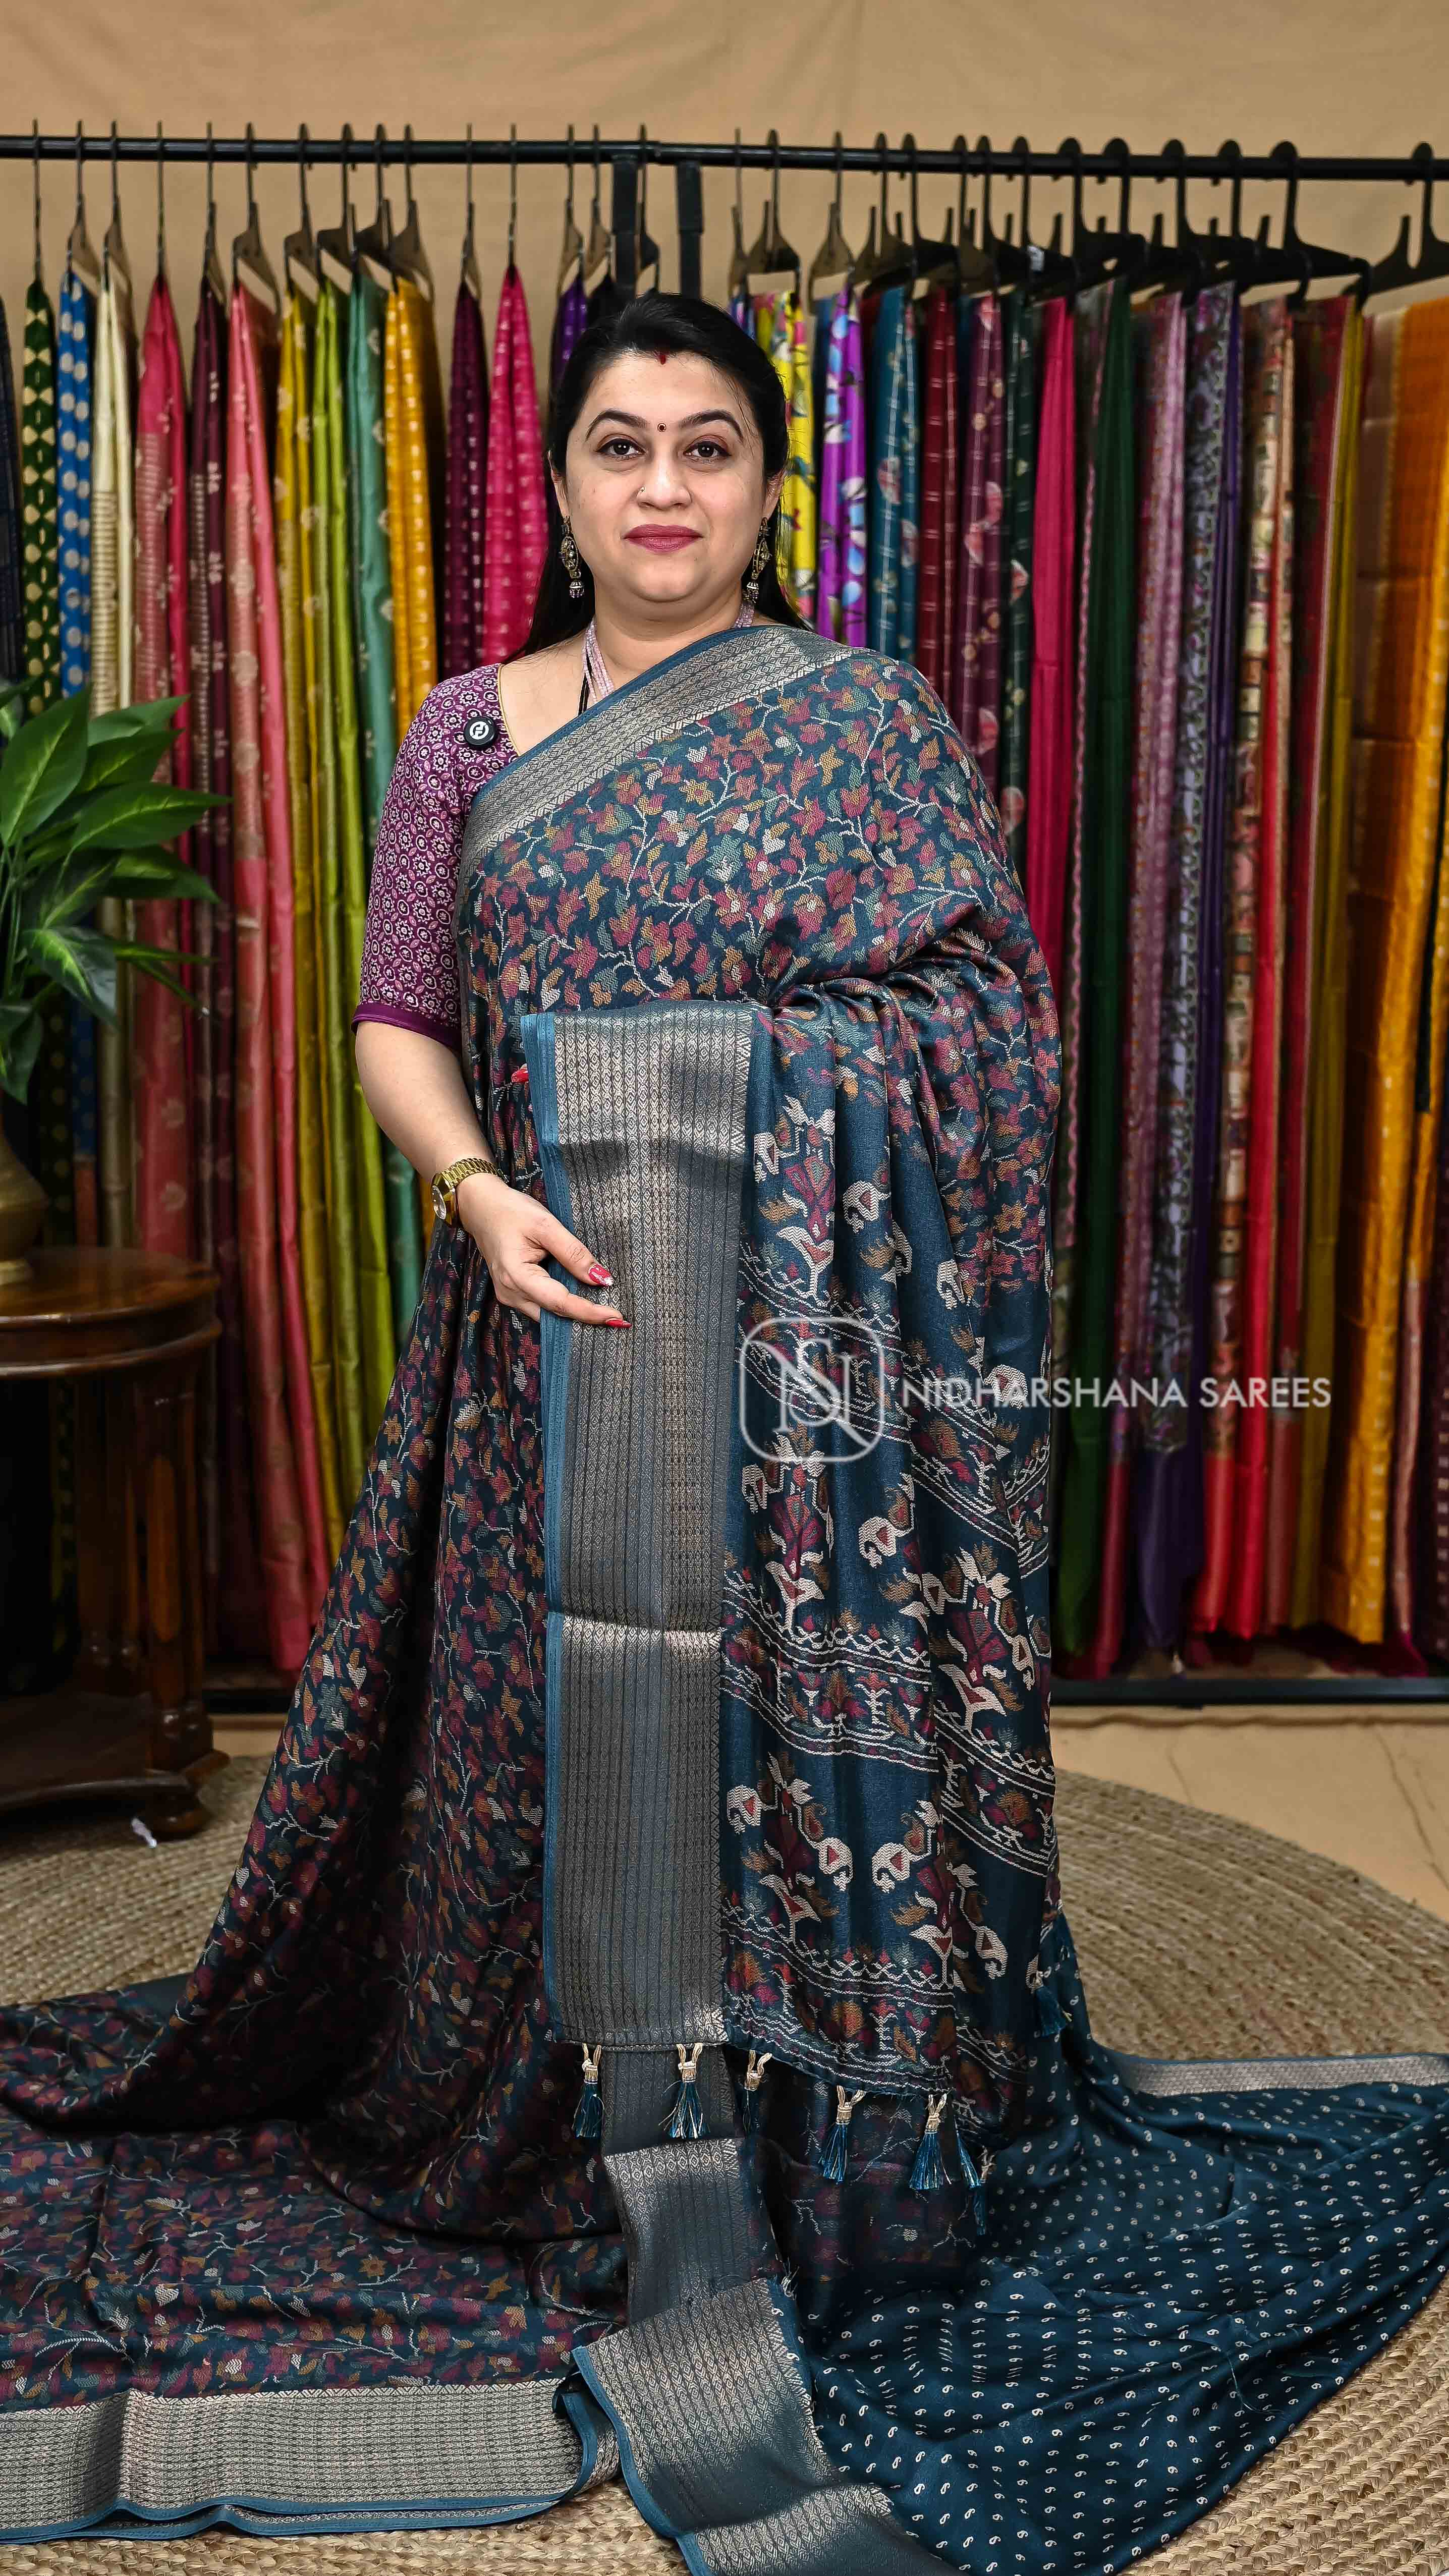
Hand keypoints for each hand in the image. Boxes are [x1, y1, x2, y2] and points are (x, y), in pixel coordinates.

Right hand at [456, 1171, 629, 1326]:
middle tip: (618, 1319)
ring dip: (574, 1314)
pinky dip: (562, 1306)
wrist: (481, 1207)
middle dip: (586, 1318)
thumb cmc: (511, 1211)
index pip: (560, 1302)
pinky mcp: (512, 1292)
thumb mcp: (546, 1225)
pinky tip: (581, 1302)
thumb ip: (574, 1253)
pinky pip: (541, 1307)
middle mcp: (510, 1293)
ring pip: (548, 1315)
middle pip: (555, 1314)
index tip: (617, 1317)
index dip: (590, 1312)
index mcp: (517, 1276)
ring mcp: (508, 1295)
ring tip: (604, 1312)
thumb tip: (602, 1278)